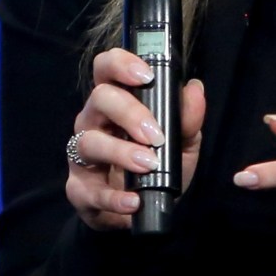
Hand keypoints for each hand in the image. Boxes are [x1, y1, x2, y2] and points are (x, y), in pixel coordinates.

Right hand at [64, 48, 205, 230]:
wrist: (146, 211)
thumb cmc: (158, 166)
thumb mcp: (182, 142)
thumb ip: (188, 118)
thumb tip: (194, 89)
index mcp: (116, 101)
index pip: (106, 68)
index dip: (121, 64)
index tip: (147, 76)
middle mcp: (94, 121)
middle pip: (99, 98)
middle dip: (129, 112)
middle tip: (155, 134)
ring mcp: (82, 155)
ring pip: (90, 142)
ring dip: (121, 152)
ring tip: (148, 165)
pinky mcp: (80, 190)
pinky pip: (89, 191)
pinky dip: (113, 197)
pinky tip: (133, 201)